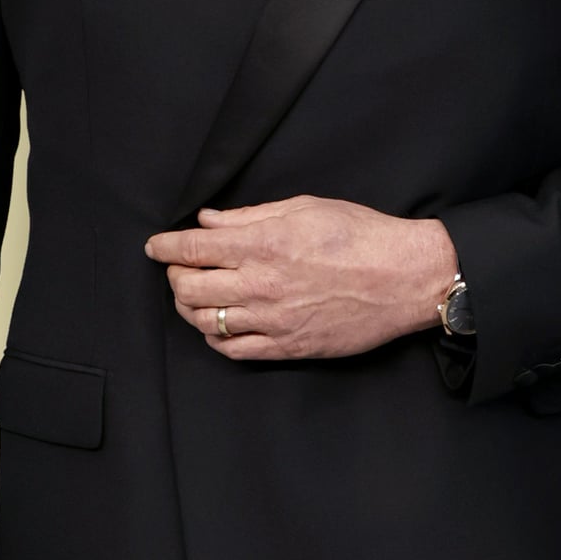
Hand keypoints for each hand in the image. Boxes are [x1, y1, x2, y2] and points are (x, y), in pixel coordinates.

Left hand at [146, 197, 456, 360]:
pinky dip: (216, 339)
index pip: (192, 248)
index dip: (165, 246)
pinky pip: (235, 351)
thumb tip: (210, 220)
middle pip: (189, 288)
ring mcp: (273, 320)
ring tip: (194, 298)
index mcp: (263, 245)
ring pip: (206, 322)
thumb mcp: (305, 209)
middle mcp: (261, 285)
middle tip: (178, 269)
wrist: (405, 279)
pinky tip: (217, 327)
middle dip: (174, 277)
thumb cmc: (361, 236)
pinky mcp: (288, 346)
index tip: (155, 246)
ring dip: (190, 309)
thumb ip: (250, 217)